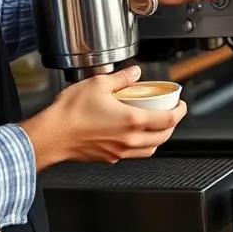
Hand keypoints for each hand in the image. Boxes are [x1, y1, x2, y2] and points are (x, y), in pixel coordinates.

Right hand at [18, 65, 187, 168]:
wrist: (50, 136)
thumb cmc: (69, 113)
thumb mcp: (98, 84)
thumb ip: (121, 78)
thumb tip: (135, 73)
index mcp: (132, 121)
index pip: (168, 120)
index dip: (180, 112)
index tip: (181, 105)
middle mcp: (129, 140)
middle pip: (163, 137)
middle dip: (172, 125)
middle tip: (171, 113)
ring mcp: (119, 152)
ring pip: (150, 149)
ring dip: (158, 138)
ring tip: (155, 125)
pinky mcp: (108, 158)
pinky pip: (132, 155)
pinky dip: (140, 146)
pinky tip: (132, 135)